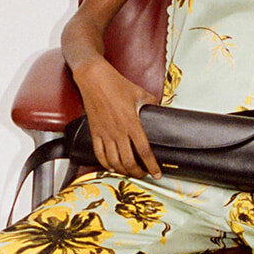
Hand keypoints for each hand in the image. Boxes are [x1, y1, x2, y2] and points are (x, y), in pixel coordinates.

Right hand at [74, 57, 161, 178]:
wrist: (94, 79)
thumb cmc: (116, 84)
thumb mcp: (140, 93)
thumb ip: (151, 103)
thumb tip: (158, 108)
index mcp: (132, 123)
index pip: (144, 151)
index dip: (152, 165)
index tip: (157, 173)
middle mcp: (118, 132)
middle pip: (128, 161)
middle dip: (137, 172)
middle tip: (143, 174)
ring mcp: (105, 133)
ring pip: (114, 161)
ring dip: (122, 171)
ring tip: (129, 172)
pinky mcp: (94, 132)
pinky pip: (99, 153)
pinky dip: (105, 164)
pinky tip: (111, 166)